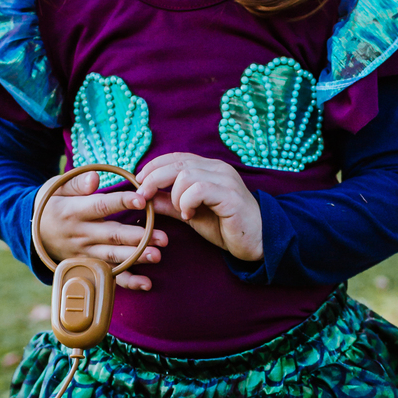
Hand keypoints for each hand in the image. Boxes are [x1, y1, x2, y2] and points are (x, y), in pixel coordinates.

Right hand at [35, 170, 166, 291]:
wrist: (29, 233)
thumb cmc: (50, 204)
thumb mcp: (56, 188)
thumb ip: (77, 183)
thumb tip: (95, 178)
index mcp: (74, 211)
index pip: (100, 206)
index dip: (121, 202)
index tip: (142, 200)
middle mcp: (80, 234)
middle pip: (112, 235)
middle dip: (138, 237)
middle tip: (163, 238)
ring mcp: (84, 253)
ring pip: (113, 256)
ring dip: (137, 258)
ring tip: (157, 256)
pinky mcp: (88, 266)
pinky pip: (108, 276)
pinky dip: (127, 282)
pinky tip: (146, 283)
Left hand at [134, 153, 262, 261]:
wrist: (258, 241)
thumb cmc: (226, 226)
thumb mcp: (190, 213)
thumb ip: (169, 203)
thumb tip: (146, 197)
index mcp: (209, 168)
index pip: (175, 157)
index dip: (153, 166)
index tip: (139, 182)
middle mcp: (217, 169)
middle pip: (176, 163)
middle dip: (153, 179)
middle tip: (143, 196)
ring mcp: (225, 180)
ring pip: (185, 175)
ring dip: (175, 196)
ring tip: (182, 212)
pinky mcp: (230, 195)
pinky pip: (199, 190)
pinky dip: (187, 202)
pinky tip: (190, 215)